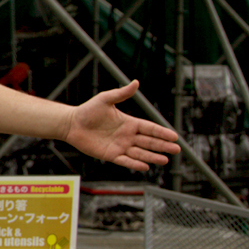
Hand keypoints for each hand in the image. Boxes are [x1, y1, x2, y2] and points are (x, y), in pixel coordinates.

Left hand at [63, 80, 180, 170]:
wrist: (71, 123)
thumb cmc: (87, 110)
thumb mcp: (105, 99)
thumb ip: (121, 93)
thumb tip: (136, 82)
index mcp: (129, 123)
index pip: (149, 128)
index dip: (162, 132)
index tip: (174, 136)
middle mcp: (127, 136)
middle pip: (149, 142)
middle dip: (163, 146)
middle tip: (177, 150)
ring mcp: (120, 146)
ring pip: (140, 153)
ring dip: (152, 156)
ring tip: (165, 160)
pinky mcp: (110, 155)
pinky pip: (125, 161)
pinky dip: (135, 164)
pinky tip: (145, 166)